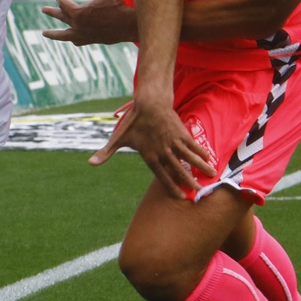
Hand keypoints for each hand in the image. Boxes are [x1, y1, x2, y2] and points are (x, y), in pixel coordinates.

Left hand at [42, 0, 138, 45]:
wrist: (128, 25)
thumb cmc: (116, 7)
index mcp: (78, 13)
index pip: (63, 3)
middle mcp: (77, 25)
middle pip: (60, 17)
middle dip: (51, 12)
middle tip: (43, 10)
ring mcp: (83, 34)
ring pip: (64, 35)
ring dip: (54, 34)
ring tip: (44, 33)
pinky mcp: (90, 40)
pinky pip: (76, 40)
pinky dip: (72, 38)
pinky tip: (71, 38)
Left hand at [88, 98, 214, 198]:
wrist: (148, 103)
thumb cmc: (132, 123)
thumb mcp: (118, 139)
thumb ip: (106, 153)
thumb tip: (90, 163)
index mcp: (149, 156)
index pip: (162, 175)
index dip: (171, 186)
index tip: (180, 197)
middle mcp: (163, 151)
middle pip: (178, 169)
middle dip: (189, 181)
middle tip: (198, 192)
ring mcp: (173, 142)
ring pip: (189, 157)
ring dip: (200, 167)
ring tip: (211, 176)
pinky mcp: (181, 133)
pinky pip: (193, 145)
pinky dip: (201, 152)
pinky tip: (209, 158)